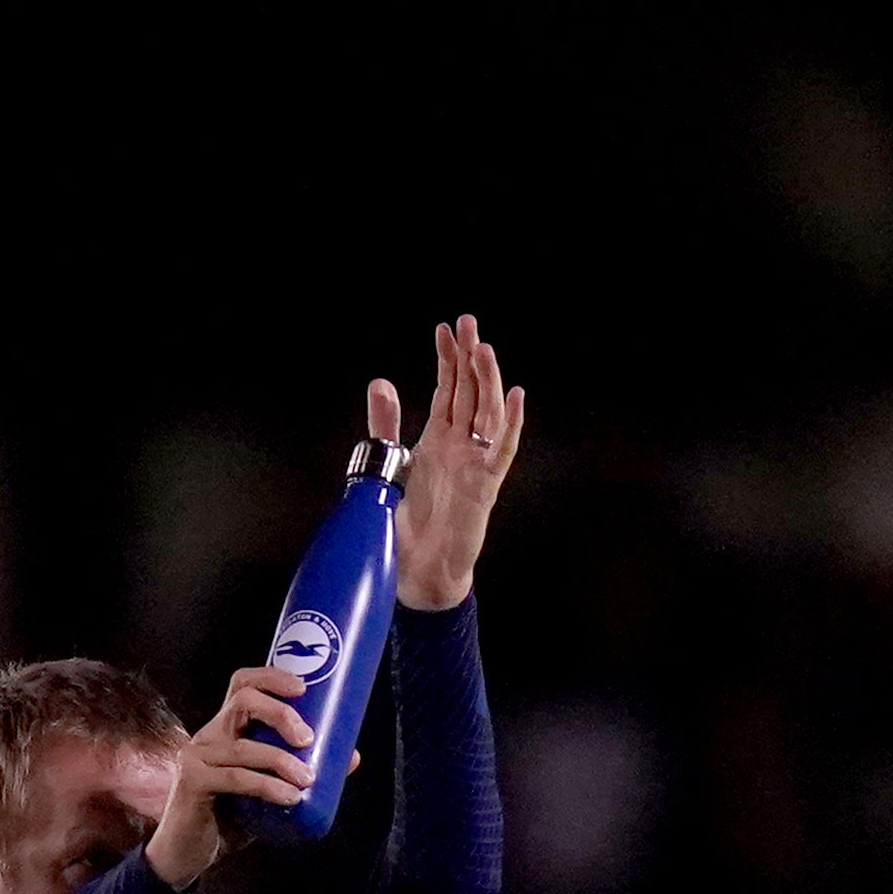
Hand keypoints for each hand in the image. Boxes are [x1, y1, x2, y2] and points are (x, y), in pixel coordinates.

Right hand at [146, 664, 321, 885]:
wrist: (186, 855)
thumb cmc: (229, 819)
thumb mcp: (269, 791)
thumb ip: (300, 773)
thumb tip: (352, 758)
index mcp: (226, 729)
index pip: (243, 684)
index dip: (272, 676)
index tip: (304, 687)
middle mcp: (209, 735)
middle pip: (243, 701)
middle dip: (281, 713)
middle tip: (309, 738)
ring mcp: (196, 757)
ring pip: (244, 747)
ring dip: (281, 761)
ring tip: (308, 779)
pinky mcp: (192, 782)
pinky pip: (235, 778)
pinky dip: (266, 786)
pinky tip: (288, 798)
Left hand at [389, 315, 524, 614]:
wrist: (415, 572)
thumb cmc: (406, 523)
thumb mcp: (390, 464)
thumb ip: (385, 425)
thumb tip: (380, 382)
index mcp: (439, 439)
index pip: (448, 388)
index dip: (447, 358)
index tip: (444, 328)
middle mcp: (460, 446)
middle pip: (469, 392)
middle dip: (468, 357)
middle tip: (467, 321)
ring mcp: (474, 464)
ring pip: (486, 413)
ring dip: (487, 380)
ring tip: (483, 348)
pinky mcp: (483, 486)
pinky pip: (500, 450)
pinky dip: (508, 424)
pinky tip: (512, 396)